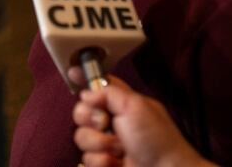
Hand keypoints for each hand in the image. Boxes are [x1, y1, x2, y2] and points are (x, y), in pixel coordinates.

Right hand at [71, 74, 214, 166]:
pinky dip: (102, 162)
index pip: (99, 85)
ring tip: (119, 150)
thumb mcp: (136, 106)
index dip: (85, 79)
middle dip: (90, 119)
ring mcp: (107, 144)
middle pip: (82, 112)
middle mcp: (113, 122)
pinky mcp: (104, 163)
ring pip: (81, 138)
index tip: (73, 73)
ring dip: (99, 145)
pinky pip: (86, 160)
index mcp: (123, 103)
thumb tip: (86, 94)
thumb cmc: (158, 141)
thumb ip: (108, 93)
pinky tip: (117, 164)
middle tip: (105, 124)